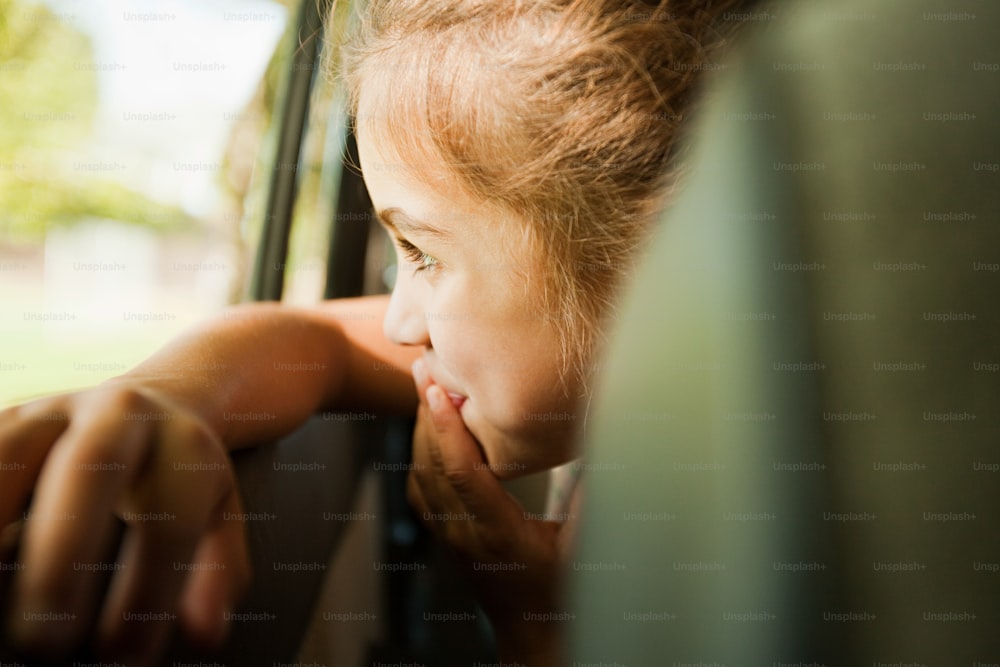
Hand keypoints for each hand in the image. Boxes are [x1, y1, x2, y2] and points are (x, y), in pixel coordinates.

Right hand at [0, 383, 249, 665]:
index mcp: (182, 440)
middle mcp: (118, 412)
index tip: (125, 658)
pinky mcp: (4, 420)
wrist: (148, 403)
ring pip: (10, 450)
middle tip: (43, 645)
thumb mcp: (216, 516)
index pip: (174, 514)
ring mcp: (51, 410)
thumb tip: (205, 634)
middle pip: (92, 464)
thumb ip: (216, 571)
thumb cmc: (179, 479)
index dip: (150, 587)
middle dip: (63, 553)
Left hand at [406, 359, 579, 664]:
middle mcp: (464, 534)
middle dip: (425, 415)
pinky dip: (420, 452)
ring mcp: (449, 537)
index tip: (439, 391)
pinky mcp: (444, 535)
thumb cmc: (564, 590)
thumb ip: (595, 495)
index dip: (449, 430)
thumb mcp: (587, 543)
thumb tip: (611, 445)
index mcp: (499, 534)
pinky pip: (419, 489)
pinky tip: (429, 428)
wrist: (536, 630)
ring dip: (419, 430)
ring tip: (426, 385)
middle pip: (431, 466)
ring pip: (419, 475)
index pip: (464, 476)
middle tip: (425, 368)